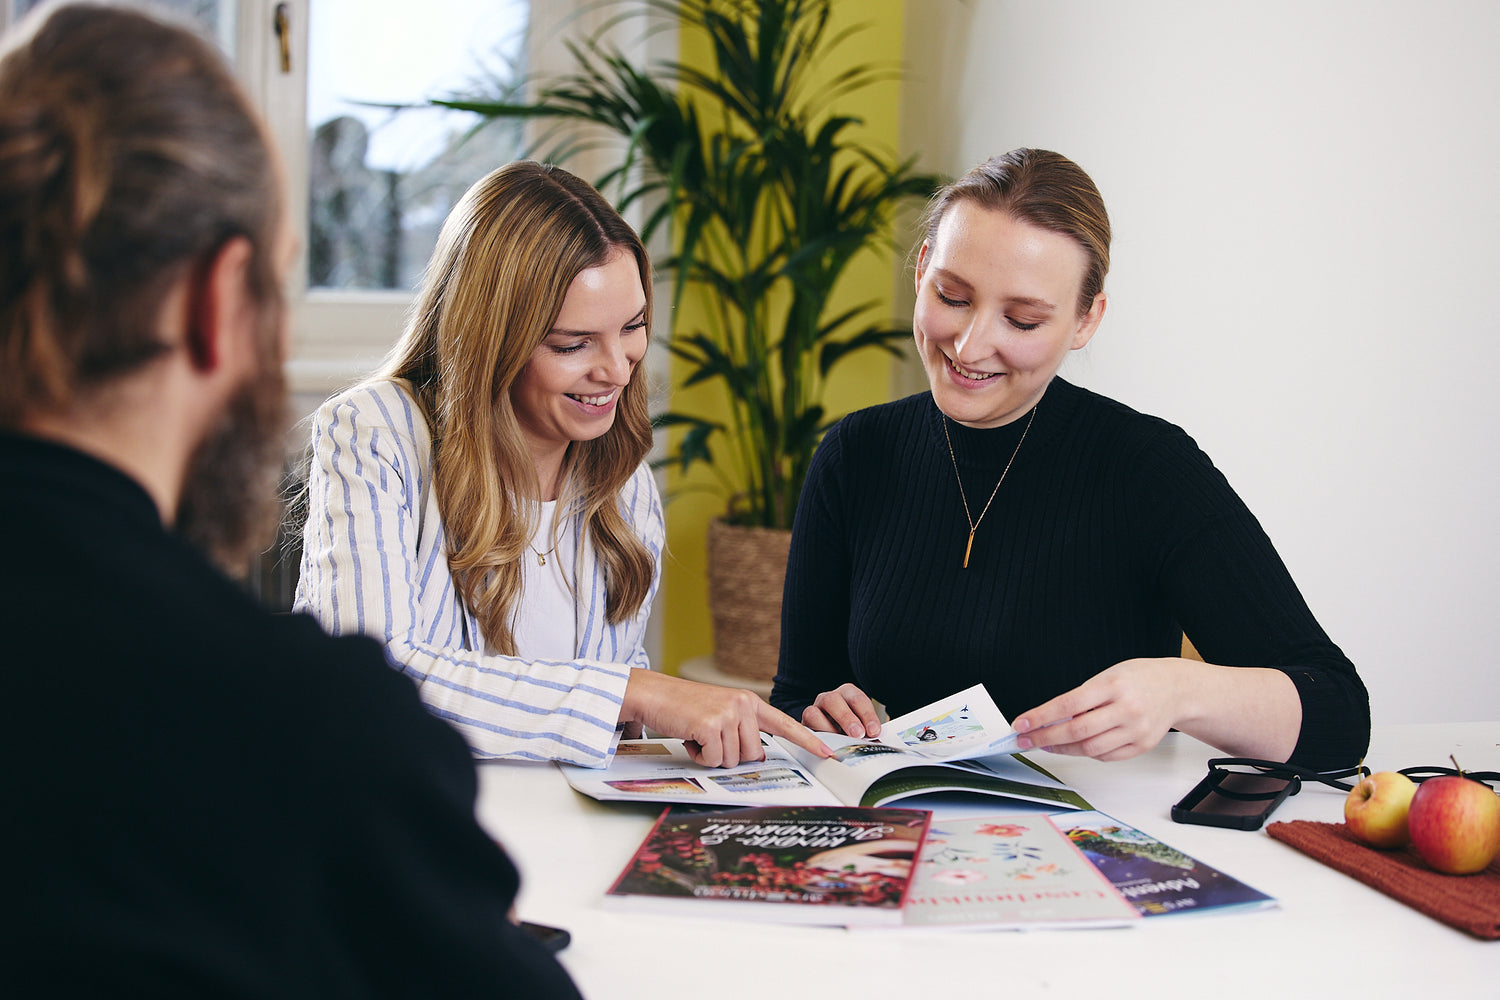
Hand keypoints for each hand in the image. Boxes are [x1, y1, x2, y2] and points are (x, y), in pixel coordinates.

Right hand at [623, 671, 833, 766]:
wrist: (655, 694)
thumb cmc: (685, 708)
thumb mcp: (721, 712)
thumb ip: (742, 729)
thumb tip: (759, 754)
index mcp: (750, 701)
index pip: (785, 724)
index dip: (808, 741)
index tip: (829, 754)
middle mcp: (744, 705)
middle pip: (754, 754)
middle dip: (731, 755)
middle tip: (711, 738)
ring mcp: (728, 714)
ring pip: (734, 760)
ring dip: (713, 756)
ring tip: (698, 735)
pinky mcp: (711, 725)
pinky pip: (715, 760)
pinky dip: (700, 756)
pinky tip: (690, 738)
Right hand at [802, 682, 882, 738]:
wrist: (834, 735)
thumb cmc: (851, 729)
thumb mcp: (863, 725)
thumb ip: (868, 730)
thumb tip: (875, 741)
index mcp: (847, 693)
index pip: (857, 699)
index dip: (867, 715)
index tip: (874, 731)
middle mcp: (828, 699)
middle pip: (833, 700)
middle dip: (846, 718)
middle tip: (858, 734)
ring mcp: (814, 710)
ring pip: (813, 713)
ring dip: (828, 729)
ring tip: (841, 742)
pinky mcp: (804, 726)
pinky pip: (804, 730)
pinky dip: (816, 740)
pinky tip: (827, 748)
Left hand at [1011, 658, 1184, 761]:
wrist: (1176, 688)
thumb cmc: (1138, 678)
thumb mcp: (1107, 676)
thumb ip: (1081, 697)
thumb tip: (1049, 719)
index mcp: (1113, 685)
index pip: (1068, 704)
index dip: (1041, 717)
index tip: (1022, 723)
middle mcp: (1126, 709)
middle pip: (1077, 731)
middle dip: (1045, 738)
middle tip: (1026, 740)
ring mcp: (1136, 730)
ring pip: (1090, 749)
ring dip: (1063, 749)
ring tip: (1047, 744)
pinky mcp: (1142, 746)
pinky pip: (1106, 756)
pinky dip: (1087, 753)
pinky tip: (1076, 746)